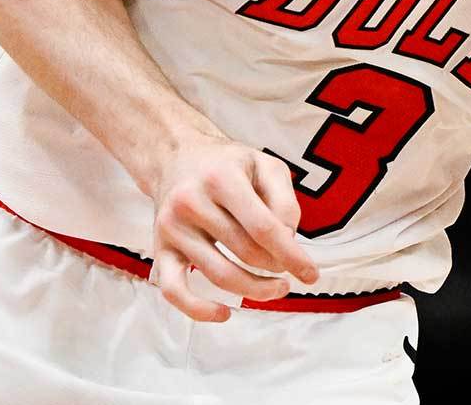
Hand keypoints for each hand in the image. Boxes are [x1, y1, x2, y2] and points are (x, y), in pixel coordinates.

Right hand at [147, 130, 319, 320]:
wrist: (176, 158)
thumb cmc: (228, 165)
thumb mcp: (265, 165)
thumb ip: (284, 201)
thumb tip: (289, 242)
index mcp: (221, 178)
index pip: (263, 227)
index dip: (291, 255)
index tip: (311, 274)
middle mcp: (191, 202)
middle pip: (245, 252)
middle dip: (277, 267)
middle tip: (290, 270)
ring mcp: (172, 228)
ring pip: (219, 275)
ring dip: (254, 289)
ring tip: (276, 288)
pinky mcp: (159, 249)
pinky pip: (174, 290)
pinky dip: (198, 310)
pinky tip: (224, 313)